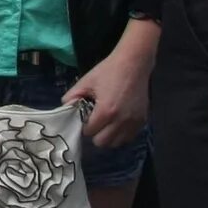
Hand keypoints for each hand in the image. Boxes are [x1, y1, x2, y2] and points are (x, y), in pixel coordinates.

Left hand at [67, 18, 161, 145]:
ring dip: (109, 136)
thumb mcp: (86, 82)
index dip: (85, 125)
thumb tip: (65, 109)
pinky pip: (129, 137)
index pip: (89, 132)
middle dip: (95, 134)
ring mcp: (133, 122)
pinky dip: (121, 134)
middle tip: (95, 122)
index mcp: (106, 111)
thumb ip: (72, 97)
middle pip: (102, 142)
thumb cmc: (108, 71)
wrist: (134, 63)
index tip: (86, 117)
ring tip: (107, 123)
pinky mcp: (142, 120)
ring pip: (117, 143)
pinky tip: (118, 122)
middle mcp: (121, 120)